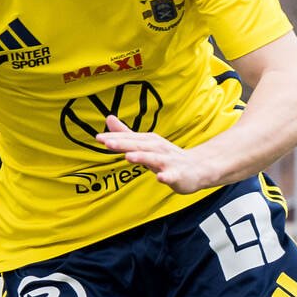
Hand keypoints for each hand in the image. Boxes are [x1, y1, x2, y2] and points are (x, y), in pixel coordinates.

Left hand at [95, 116, 216, 193]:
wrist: (197, 167)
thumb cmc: (167, 156)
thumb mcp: (145, 143)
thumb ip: (126, 133)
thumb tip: (108, 119)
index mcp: (149, 141)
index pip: (129, 138)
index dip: (114, 138)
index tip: (98, 138)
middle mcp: (158, 149)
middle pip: (139, 145)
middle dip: (123, 143)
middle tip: (107, 142)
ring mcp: (168, 161)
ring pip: (154, 159)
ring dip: (142, 157)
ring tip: (128, 156)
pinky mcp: (178, 175)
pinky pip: (171, 176)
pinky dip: (166, 176)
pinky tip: (160, 178)